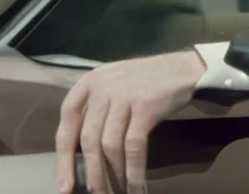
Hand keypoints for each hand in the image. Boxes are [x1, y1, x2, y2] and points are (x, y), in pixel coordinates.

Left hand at [55, 51, 205, 193]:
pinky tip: (136, 186)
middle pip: (88, 138)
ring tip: (114, 193)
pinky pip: (134, 146)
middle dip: (90, 172)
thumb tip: (82, 152)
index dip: (64, 156)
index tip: (65, 185)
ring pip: (109, 145)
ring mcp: (124, 96)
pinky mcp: (146, 107)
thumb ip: (96, 108)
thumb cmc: (148, 80)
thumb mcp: (114, 84)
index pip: (68, 120)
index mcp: (90, 81)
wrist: (184, 68)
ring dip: (111, 175)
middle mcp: (103, 87)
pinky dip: (133, 171)